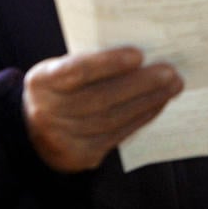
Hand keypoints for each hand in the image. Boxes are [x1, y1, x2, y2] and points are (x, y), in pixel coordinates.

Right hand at [23, 46, 182, 170]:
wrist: (34, 129)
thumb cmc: (59, 88)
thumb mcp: (61, 69)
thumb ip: (89, 60)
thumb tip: (140, 52)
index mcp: (41, 82)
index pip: (76, 71)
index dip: (108, 63)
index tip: (139, 54)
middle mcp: (46, 112)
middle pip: (100, 99)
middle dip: (140, 84)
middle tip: (170, 71)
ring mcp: (62, 139)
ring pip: (113, 119)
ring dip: (148, 100)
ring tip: (172, 85)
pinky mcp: (81, 156)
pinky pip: (118, 135)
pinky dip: (142, 116)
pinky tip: (158, 102)